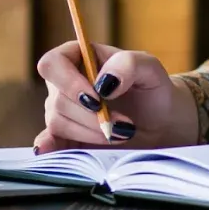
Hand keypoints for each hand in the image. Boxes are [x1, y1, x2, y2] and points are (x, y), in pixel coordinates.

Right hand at [33, 40, 199, 152]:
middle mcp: (65, 84)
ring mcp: (63, 112)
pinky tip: (54, 151)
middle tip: (123, 124)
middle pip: (57, 100)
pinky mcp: (66, 138)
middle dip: (91, 117)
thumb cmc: (153, 89)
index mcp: (79, 57)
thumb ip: (127, 64)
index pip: (53, 64)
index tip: (98, 99)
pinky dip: (50, 147)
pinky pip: (48, 143)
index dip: (69, 82)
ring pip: (57, 124)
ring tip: (120, 133)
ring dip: (90, 133)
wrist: (160, 122)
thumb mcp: (149, 68)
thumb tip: (102, 83)